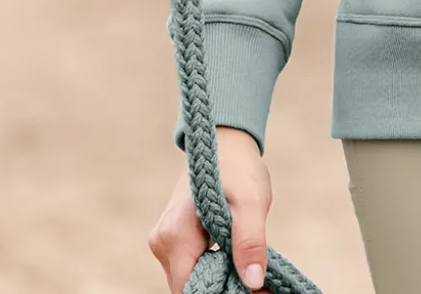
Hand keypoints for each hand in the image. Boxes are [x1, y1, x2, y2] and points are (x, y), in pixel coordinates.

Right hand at [148, 125, 273, 293]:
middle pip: (189, 287)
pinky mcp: (173, 238)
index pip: (189, 289)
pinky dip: (214, 270)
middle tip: (258, 284)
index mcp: (174, 236)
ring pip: (190, 278)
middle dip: (223, 289)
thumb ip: (250, 242)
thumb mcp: (251, 202)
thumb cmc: (238, 167)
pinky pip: (191, 266)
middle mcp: (162, 242)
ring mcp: (164, 240)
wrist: (225, 141)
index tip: (252, 289)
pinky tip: (237, 263)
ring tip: (251, 273)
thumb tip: (253, 281)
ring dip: (220, 282)